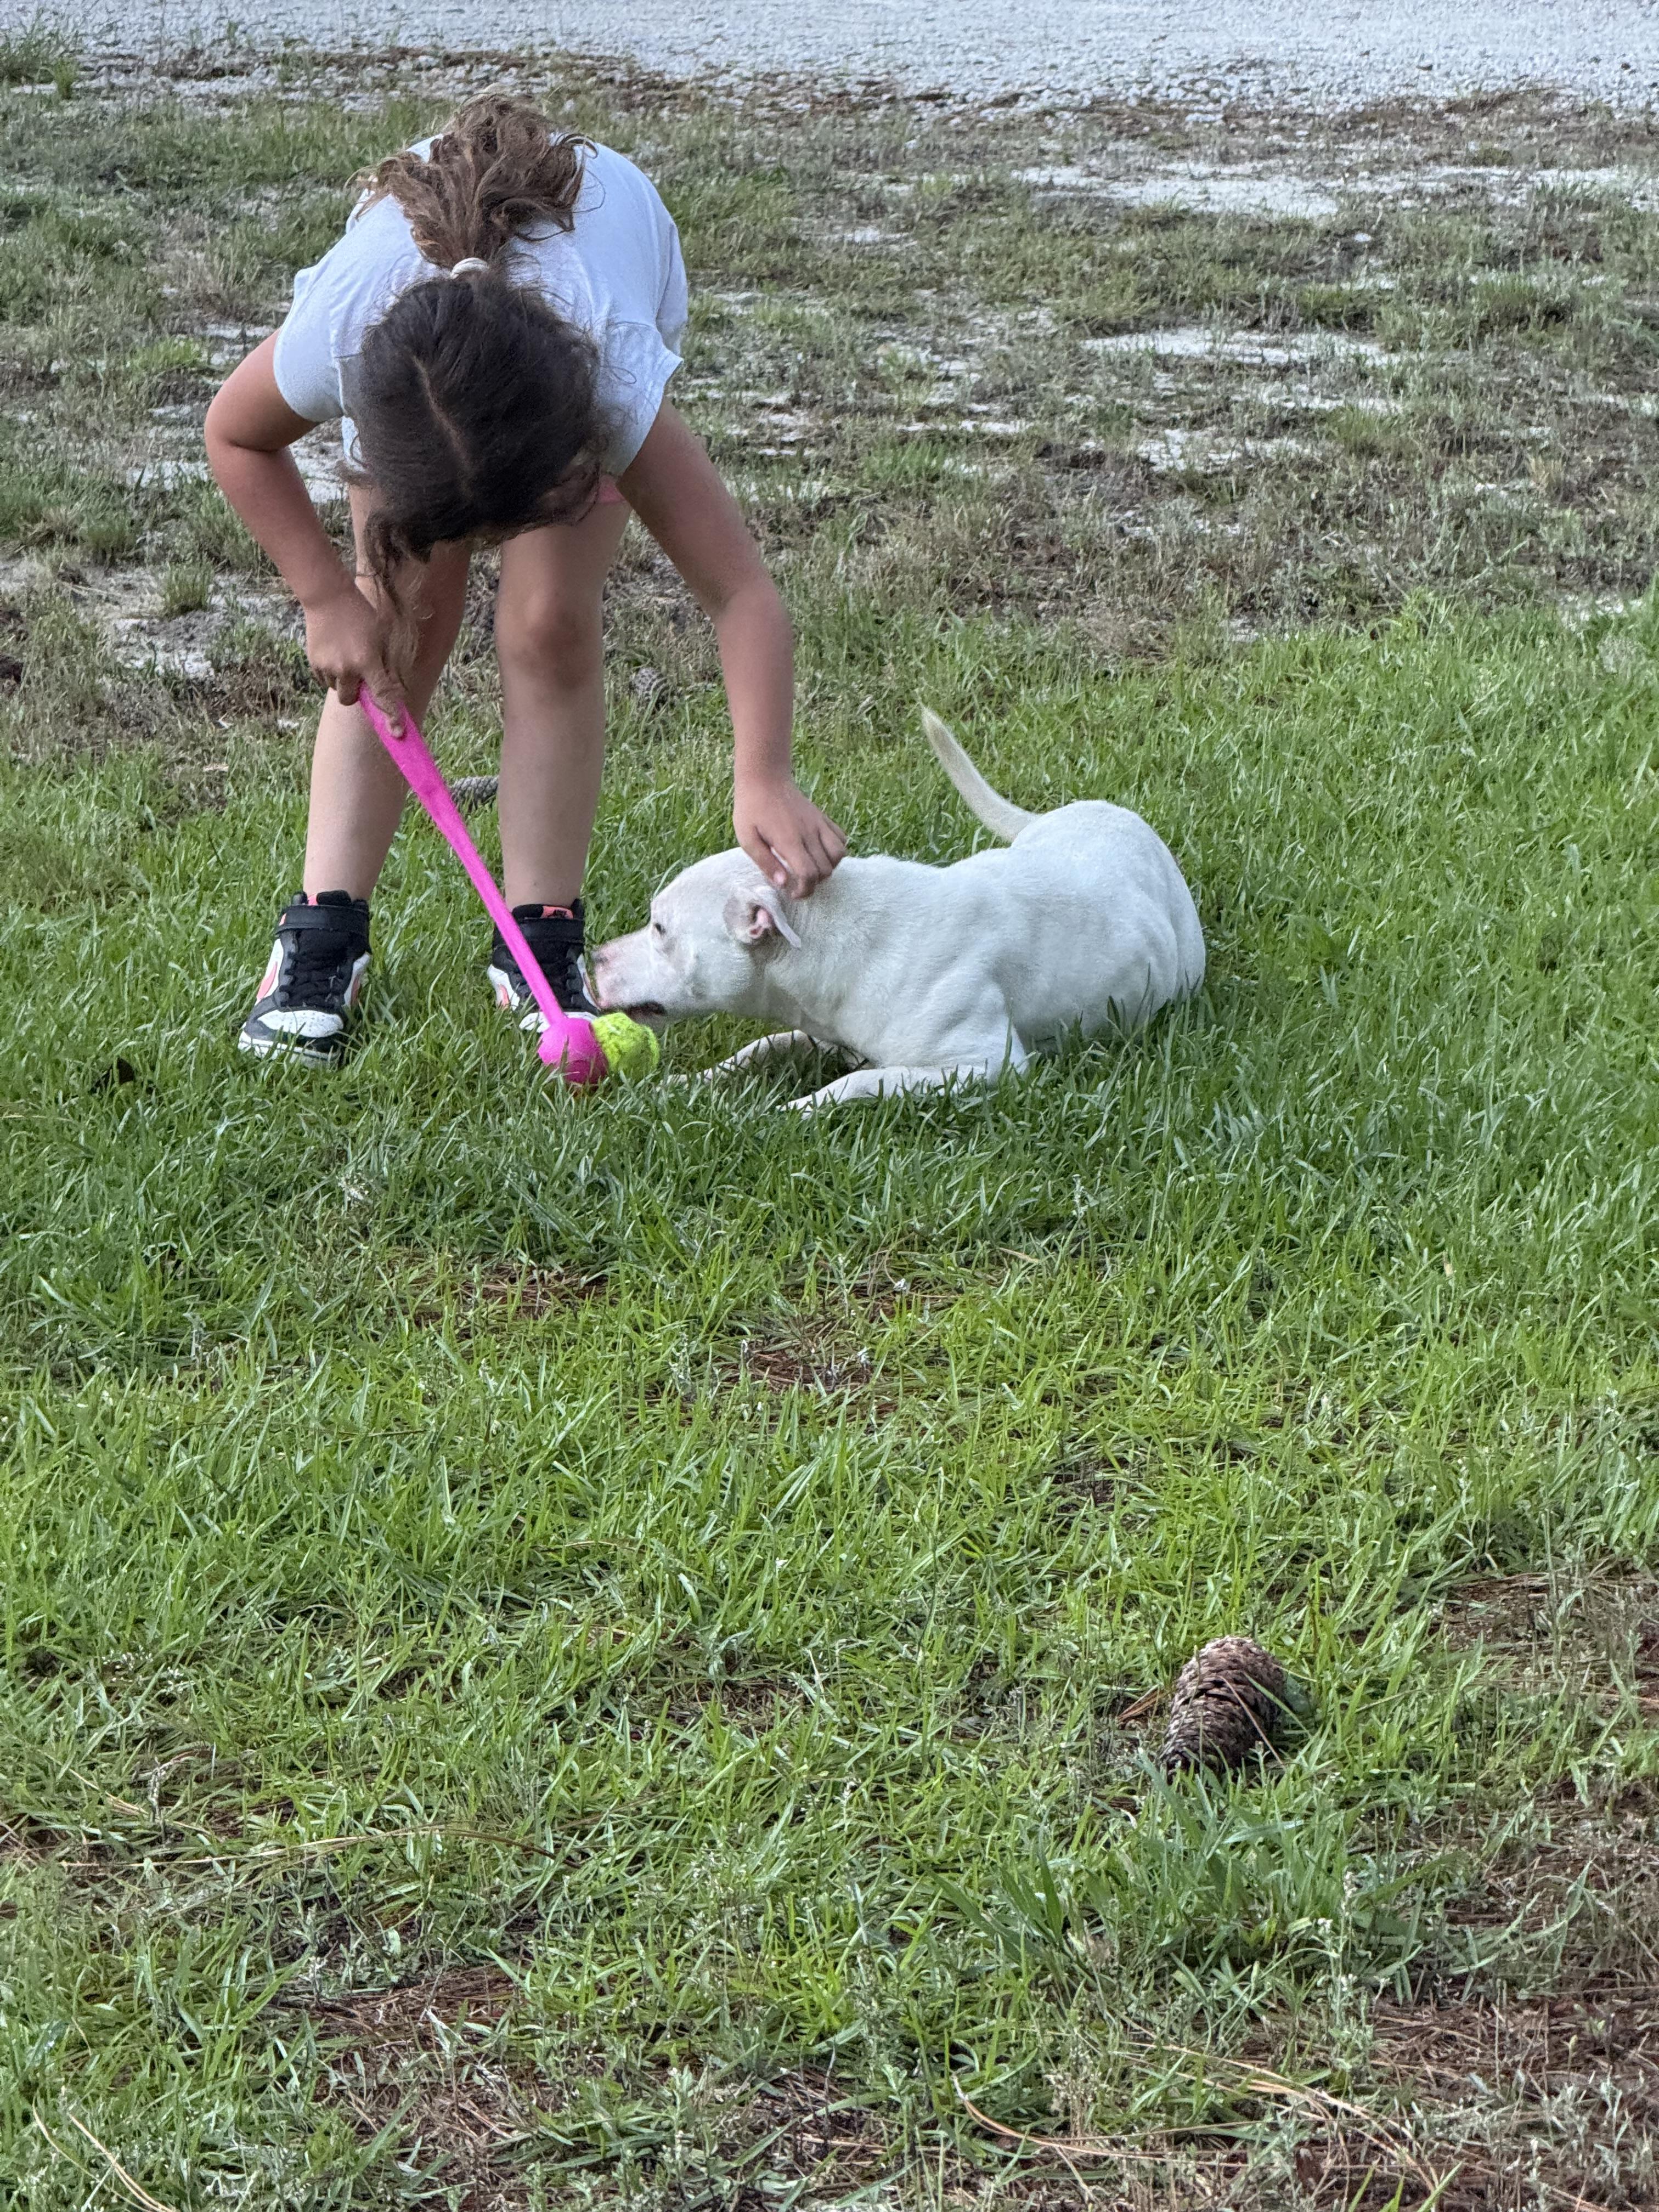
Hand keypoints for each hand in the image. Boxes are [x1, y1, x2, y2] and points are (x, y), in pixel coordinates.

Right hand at [302, 581, 400, 726]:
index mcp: (366, 660)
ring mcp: (326, 666)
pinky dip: (331, 674)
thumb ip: (385, 664)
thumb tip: (392, 689)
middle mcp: (345, 668)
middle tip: (360, 677)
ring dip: (343, 682)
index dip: (391, 715)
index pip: (382, 695)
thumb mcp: (381, 636)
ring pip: (336, 690)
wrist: (327, 595)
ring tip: (346, 657)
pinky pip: (324, 679)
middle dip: (357, 694)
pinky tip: (334, 653)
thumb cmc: (361, 613)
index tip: (397, 732)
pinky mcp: (313, 662)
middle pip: (351, 700)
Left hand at [735, 773, 845, 896]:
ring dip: (828, 868)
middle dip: (814, 884)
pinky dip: (835, 851)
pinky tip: (820, 852)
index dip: (804, 890)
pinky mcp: (822, 818)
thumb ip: (765, 862)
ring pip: (839, 854)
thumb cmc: (751, 809)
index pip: (809, 874)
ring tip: (811, 869)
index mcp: (789, 840)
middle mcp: (809, 833)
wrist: (765, 779)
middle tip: (798, 883)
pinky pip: (841, 838)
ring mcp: (818, 824)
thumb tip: (782, 883)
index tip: (792, 893)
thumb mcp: (747, 838)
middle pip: (826, 869)